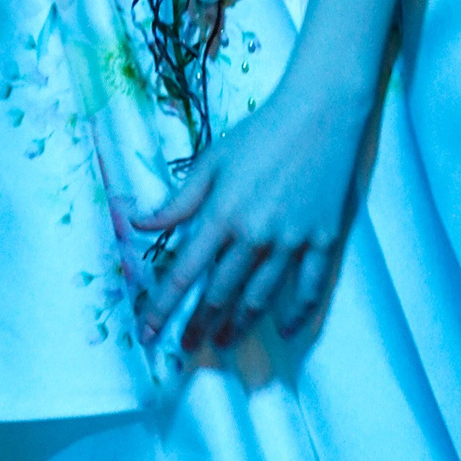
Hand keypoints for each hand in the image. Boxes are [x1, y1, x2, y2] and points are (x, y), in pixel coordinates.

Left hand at [132, 75, 366, 352]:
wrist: (320, 112)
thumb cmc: (262, 131)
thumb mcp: (212, 160)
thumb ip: (178, 201)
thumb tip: (137, 222)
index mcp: (222, 214)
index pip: (184, 273)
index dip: (163, 307)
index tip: (149, 333)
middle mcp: (255, 235)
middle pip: (220, 294)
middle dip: (199, 325)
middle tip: (187, 349)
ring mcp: (292, 240)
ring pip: (260, 298)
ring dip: (238, 326)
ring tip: (223, 344)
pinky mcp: (323, 239)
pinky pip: (309, 288)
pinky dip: (297, 314)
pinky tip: (286, 330)